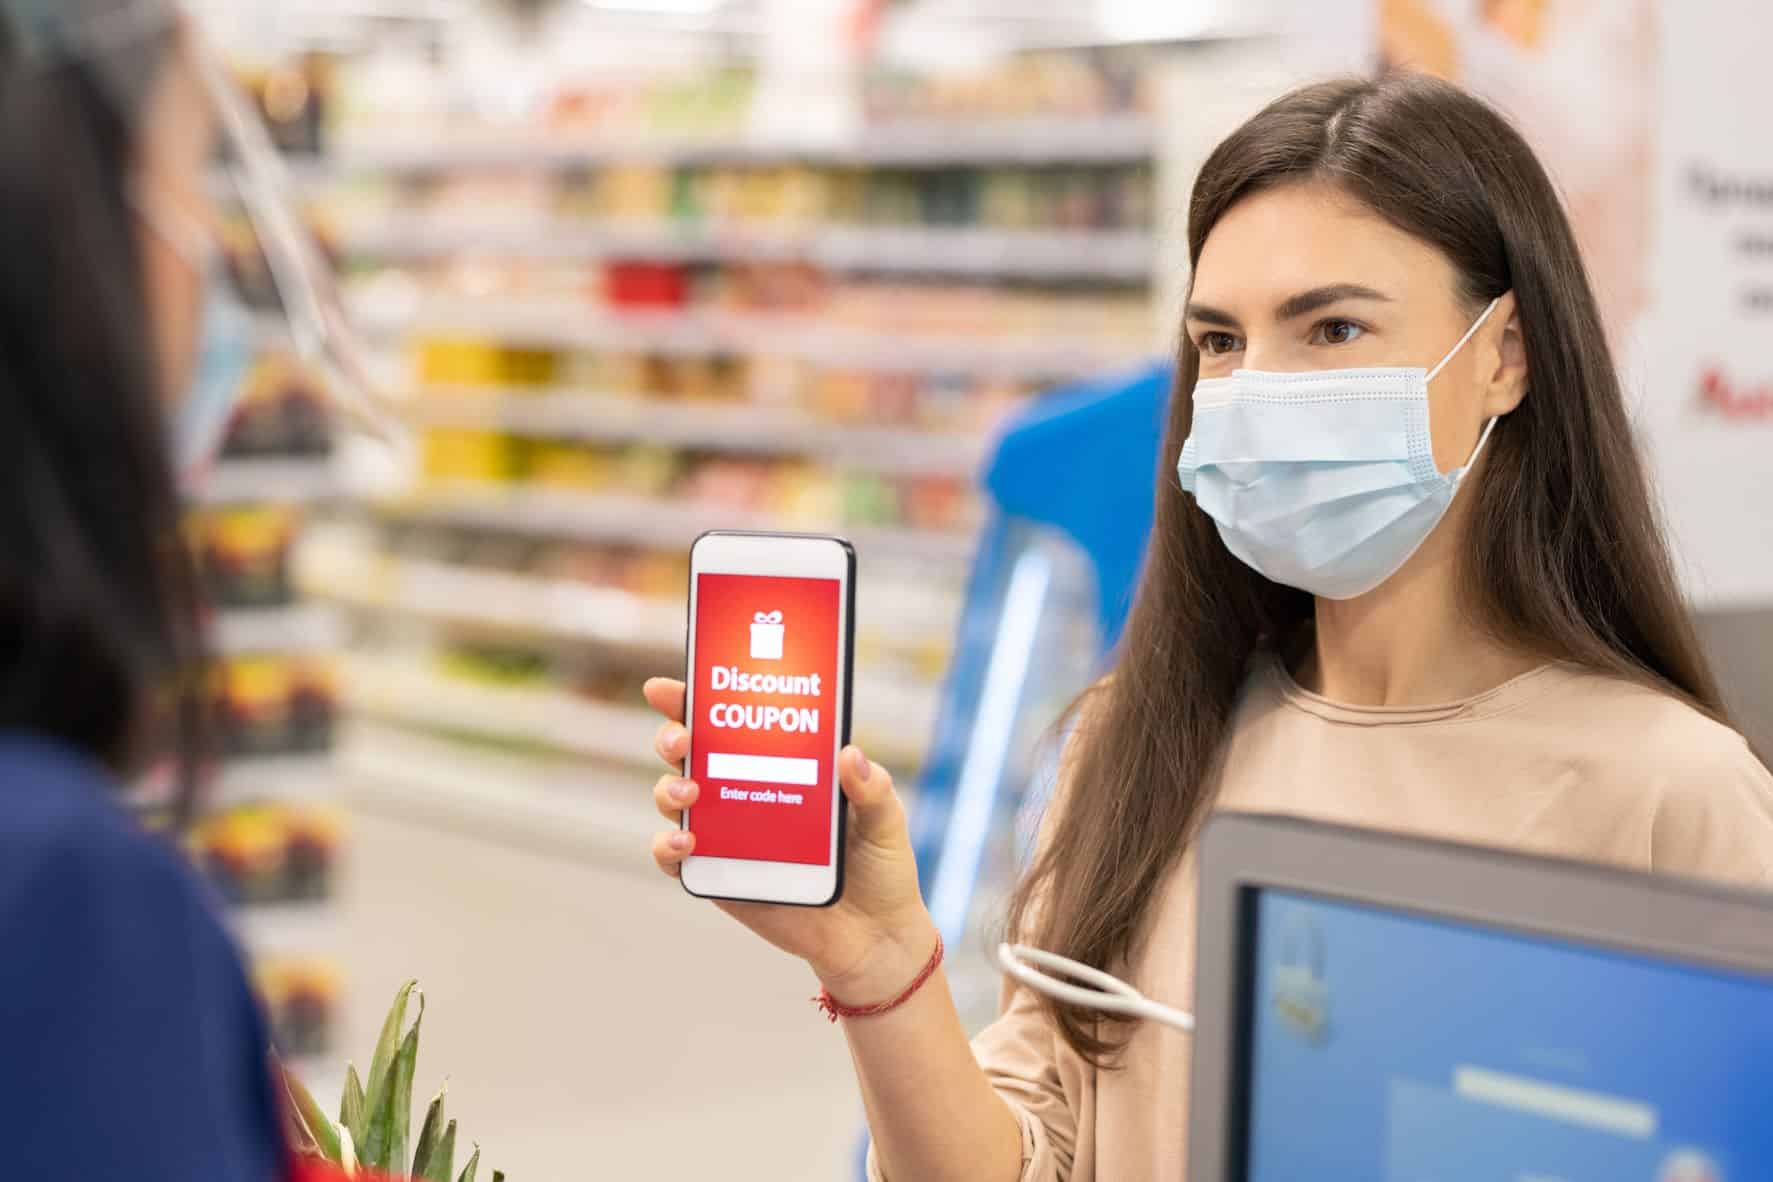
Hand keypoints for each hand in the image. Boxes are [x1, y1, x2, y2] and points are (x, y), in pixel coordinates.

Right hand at [644, 677, 937, 1001]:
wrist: (876, 938)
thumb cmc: (880, 868)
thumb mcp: (887, 820)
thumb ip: (873, 789)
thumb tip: (850, 755)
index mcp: (783, 765)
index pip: (732, 722)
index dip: (694, 700)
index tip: (669, 687)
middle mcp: (746, 793)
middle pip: (692, 753)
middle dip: (674, 735)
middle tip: (682, 739)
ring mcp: (728, 835)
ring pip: (676, 800)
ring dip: (668, 789)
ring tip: (690, 793)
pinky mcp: (720, 876)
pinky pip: (677, 858)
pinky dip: (668, 845)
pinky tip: (686, 841)